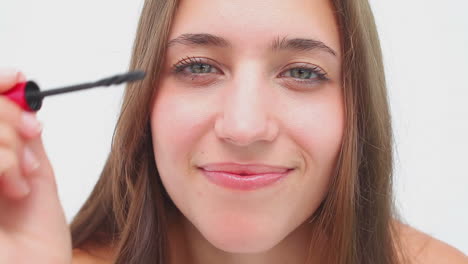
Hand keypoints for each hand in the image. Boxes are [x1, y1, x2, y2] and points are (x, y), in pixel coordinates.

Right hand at [0, 68, 71, 262]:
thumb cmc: (36, 238)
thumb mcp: (34, 173)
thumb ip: (20, 134)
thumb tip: (20, 92)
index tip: (18, 78)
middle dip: (8, 116)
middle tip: (34, 133)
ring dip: (10, 145)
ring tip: (24, 179)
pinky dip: (4, 162)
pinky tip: (16, 189)